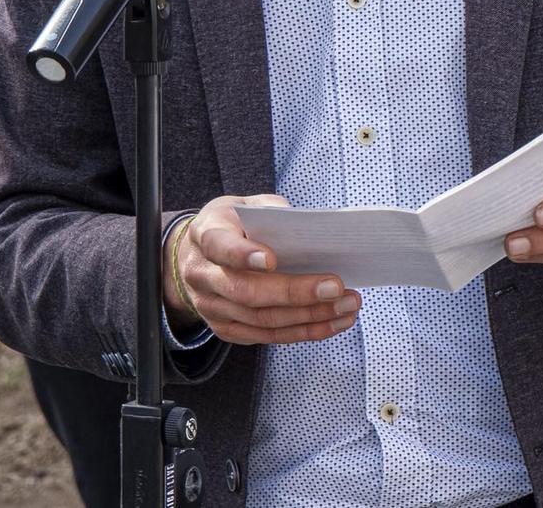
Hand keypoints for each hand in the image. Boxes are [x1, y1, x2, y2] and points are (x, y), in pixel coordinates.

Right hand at [165, 195, 360, 346]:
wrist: (195, 255)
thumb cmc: (232, 225)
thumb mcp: (245, 206)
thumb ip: (272, 211)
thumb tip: (311, 230)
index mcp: (206, 235)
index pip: (220, 246)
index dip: (243, 255)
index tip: (273, 259)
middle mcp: (203, 275)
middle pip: (246, 292)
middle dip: (295, 292)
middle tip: (336, 286)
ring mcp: (211, 307)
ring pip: (261, 320)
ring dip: (309, 316)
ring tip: (346, 306)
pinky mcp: (226, 329)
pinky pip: (266, 336)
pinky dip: (303, 332)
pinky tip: (332, 323)